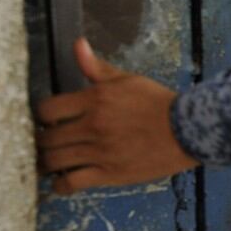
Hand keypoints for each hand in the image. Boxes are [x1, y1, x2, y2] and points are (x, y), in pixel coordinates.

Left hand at [36, 38, 199, 194]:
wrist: (189, 130)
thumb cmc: (160, 103)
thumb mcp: (129, 80)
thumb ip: (97, 67)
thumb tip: (78, 44)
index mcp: (96, 99)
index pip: (47, 109)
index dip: (43, 116)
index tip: (48, 121)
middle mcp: (93, 125)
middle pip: (47, 138)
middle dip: (42, 141)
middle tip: (46, 143)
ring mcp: (100, 151)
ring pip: (53, 161)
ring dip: (46, 163)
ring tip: (50, 162)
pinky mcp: (110, 173)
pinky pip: (71, 183)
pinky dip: (61, 185)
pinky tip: (64, 181)